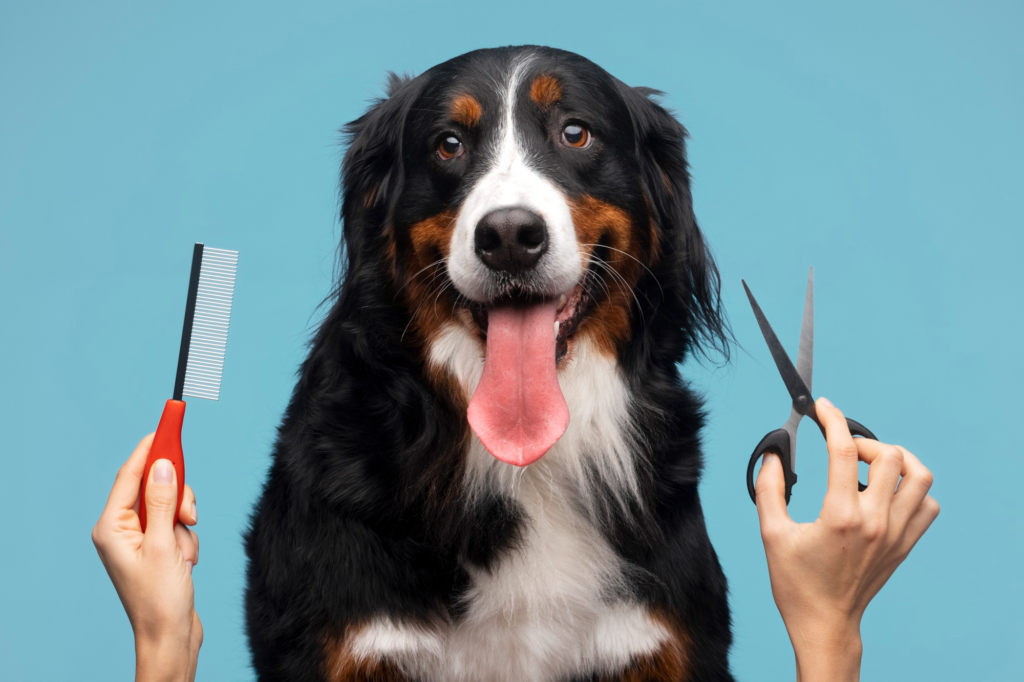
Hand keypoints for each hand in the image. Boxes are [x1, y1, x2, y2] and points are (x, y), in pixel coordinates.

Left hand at [92, 434, 202, 681]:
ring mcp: (139, 539)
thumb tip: (163, 465)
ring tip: (184, 551)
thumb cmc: (160, 599)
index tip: (167, 422)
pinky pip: (177, 525)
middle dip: (177, 498)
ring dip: (184, 524)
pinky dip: (186, 538)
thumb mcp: (164, 545)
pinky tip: (185, 561)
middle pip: (155, 487)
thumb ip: (164, 501)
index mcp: (112, 526)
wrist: (171, 636)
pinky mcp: (156, 548)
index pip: (131, 474)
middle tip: (188, 515)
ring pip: (170, 505)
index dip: (151, 447)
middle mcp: (122, 529)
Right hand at [755, 398, 938, 681]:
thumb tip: (773, 454)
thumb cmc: (796, 583)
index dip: (832, 419)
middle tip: (842, 448)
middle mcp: (875, 521)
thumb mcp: (771, 533)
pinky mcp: (905, 544)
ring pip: (919, 477)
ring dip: (896, 460)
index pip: (843, 450)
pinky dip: (912, 489)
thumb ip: (769, 488)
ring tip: (870, 464)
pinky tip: (885, 491)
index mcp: (840, 516)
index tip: (822, 408)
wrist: (825, 622)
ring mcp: (895, 534)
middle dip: (863, 441)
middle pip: (890, 456)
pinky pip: (927, 504)